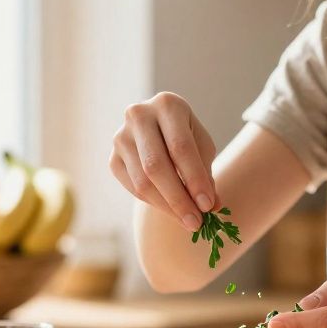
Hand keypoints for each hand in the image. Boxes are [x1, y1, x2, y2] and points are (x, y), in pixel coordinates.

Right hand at [110, 92, 218, 231]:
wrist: (159, 129)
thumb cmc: (186, 137)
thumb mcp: (201, 147)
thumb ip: (206, 174)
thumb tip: (213, 207)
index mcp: (167, 105)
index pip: (180, 148)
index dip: (195, 179)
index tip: (208, 206)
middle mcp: (138, 116)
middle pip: (156, 166)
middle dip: (178, 199)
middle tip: (196, 222)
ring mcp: (121, 137)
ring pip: (142, 181)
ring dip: (167, 207)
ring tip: (188, 221)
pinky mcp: (113, 158)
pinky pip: (133, 188)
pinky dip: (154, 203)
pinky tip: (171, 210)